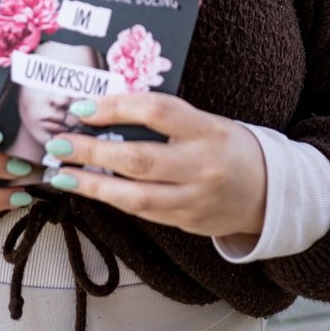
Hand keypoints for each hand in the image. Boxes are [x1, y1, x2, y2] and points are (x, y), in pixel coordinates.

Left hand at [44, 93, 266, 237]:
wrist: (270, 192)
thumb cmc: (229, 146)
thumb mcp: (206, 122)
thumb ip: (165, 120)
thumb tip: (107, 111)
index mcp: (208, 129)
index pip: (157, 112)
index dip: (116, 108)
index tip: (82, 108)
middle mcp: (202, 166)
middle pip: (138, 159)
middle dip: (92, 152)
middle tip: (59, 144)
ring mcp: (194, 199)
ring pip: (135, 197)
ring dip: (92, 186)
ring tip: (63, 175)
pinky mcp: (186, 222)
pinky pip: (142, 212)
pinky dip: (112, 199)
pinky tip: (90, 188)